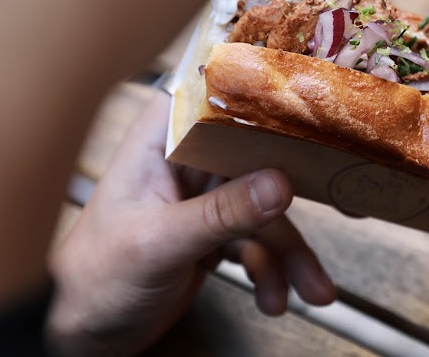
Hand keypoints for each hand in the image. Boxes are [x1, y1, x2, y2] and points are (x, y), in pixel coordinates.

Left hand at [47, 92, 335, 355]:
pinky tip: (274, 298)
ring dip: (292, 252)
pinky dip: (273, 272)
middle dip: (301, 192)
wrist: (79, 333)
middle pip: (262, 154)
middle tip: (349, 209)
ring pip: (268, 209)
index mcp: (163, 136)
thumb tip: (280, 183)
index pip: (227, 97)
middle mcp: (190, 157)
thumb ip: (221, 213)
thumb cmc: (90, 277)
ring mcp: (206, 195)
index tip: (323, 114)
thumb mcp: (158, 243)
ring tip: (310, 290)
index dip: (276, 100)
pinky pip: (261, 242)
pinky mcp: (216, 230)